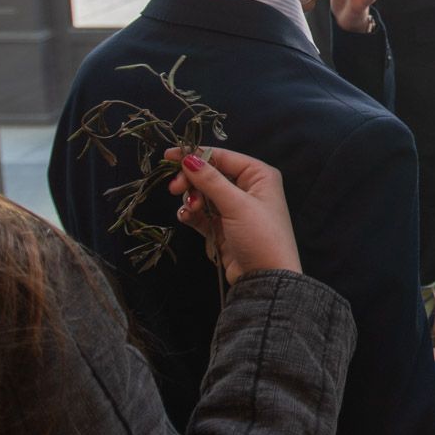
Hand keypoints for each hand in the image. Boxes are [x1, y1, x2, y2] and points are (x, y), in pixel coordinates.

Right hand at [164, 147, 301, 282]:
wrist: (266, 279)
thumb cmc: (260, 236)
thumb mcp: (236, 204)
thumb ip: (211, 180)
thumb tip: (189, 158)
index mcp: (259, 175)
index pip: (223, 157)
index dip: (196, 155)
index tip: (169, 157)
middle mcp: (248, 188)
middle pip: (210, 175)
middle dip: (192, 181)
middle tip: (175, 189)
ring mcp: (234, 209)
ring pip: (204, 194)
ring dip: (192, 199)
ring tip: (190, 209)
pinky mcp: (223, 228)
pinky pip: (202, 214)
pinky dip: (192, 214)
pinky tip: (186, 217)